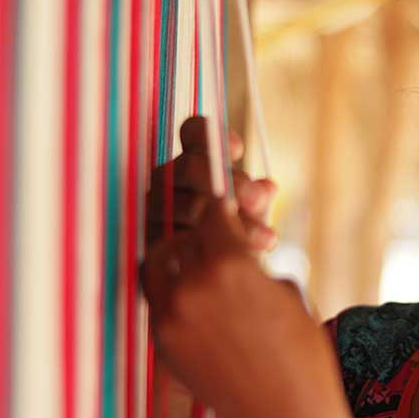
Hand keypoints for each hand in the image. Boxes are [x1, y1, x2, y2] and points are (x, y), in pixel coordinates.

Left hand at [140, 199, 337, 417]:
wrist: (288, 416)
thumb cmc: (302, 353)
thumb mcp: (286, 291)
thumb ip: (252, 262)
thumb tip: (237, 244)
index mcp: (229, 264)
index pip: (212, 213)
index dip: (223, 209)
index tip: (226, 210)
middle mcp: (191, 287)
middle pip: (182, 237)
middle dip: (201, 235)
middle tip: (216, 240)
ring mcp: (170, 318)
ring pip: (158, 267)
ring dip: (177, 260)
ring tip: (200, 266)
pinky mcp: (161, 346)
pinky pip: (157, 303)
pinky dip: (173, 295)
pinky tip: (198, 303)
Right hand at [145, 116, 276, 251]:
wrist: (216, 284)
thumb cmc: (236, 238)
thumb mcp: (252, 217)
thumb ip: (255, 201)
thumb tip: (268, 187)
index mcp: (193, 161)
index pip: (194, 133)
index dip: (211, 136)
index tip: (238, 150)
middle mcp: (170, 180)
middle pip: (189, 166)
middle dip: (229, 182)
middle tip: (257, 200)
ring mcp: (156, 209)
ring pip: (186, 204)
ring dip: (228, 220)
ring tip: (266, 240)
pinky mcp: (150, 243)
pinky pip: (175, 240)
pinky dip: (206, 247)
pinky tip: (230, 257)